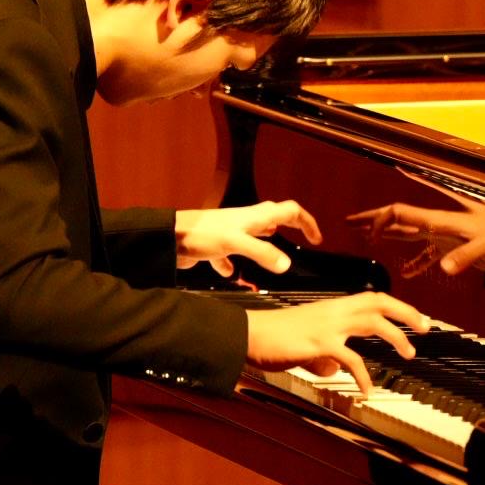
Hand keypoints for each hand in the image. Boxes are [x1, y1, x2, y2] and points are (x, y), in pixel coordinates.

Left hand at [175, 200, 322, 275]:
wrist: (168, 237)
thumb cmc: (201, 234)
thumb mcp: (236, 242)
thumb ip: (262, 253)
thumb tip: (287, 265)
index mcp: (254, 217)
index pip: (290, 211)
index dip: (306, 222)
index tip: (316, 239)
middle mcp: (244, 222)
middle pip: (275, 219)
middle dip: (291, 227)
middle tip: (303, 241)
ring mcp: (229, 233)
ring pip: (254, 237)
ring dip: (265, 246)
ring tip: (273, 260)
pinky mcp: (214, 246)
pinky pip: (229, 254)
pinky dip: (232, 264)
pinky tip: (230, 273)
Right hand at [245, 292, 430, 394]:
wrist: (247, 334)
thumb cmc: (272, 337)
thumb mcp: (305, 340)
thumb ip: (324, 353)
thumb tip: (336, 368)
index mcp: (332, 307)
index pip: (372, 297)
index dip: (396, 305)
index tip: (414, 317)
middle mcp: (334, 311)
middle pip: (379, 303)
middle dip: (406, 313)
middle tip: (425, 327)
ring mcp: (327, 325)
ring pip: (372, 323)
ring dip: (396, 337)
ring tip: (409, 354)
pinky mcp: (319, 343)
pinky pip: (351, 359)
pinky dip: (363, 375)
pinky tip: (367, 389)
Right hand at [347, 193, 484, 276]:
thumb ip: (466, 254)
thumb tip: (444, 266)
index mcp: (442, 219)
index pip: (403, 213)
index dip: (382, 219)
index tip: (367, 233)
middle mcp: (438, 223)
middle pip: (398, 217)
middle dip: (372, 218)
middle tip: (348, 221)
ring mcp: (444, 235)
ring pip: (407, 232)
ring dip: (386, 234)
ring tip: (363, 236)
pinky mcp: (453, 248)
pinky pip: (427, 254)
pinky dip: (414, 262)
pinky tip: (406, 273)